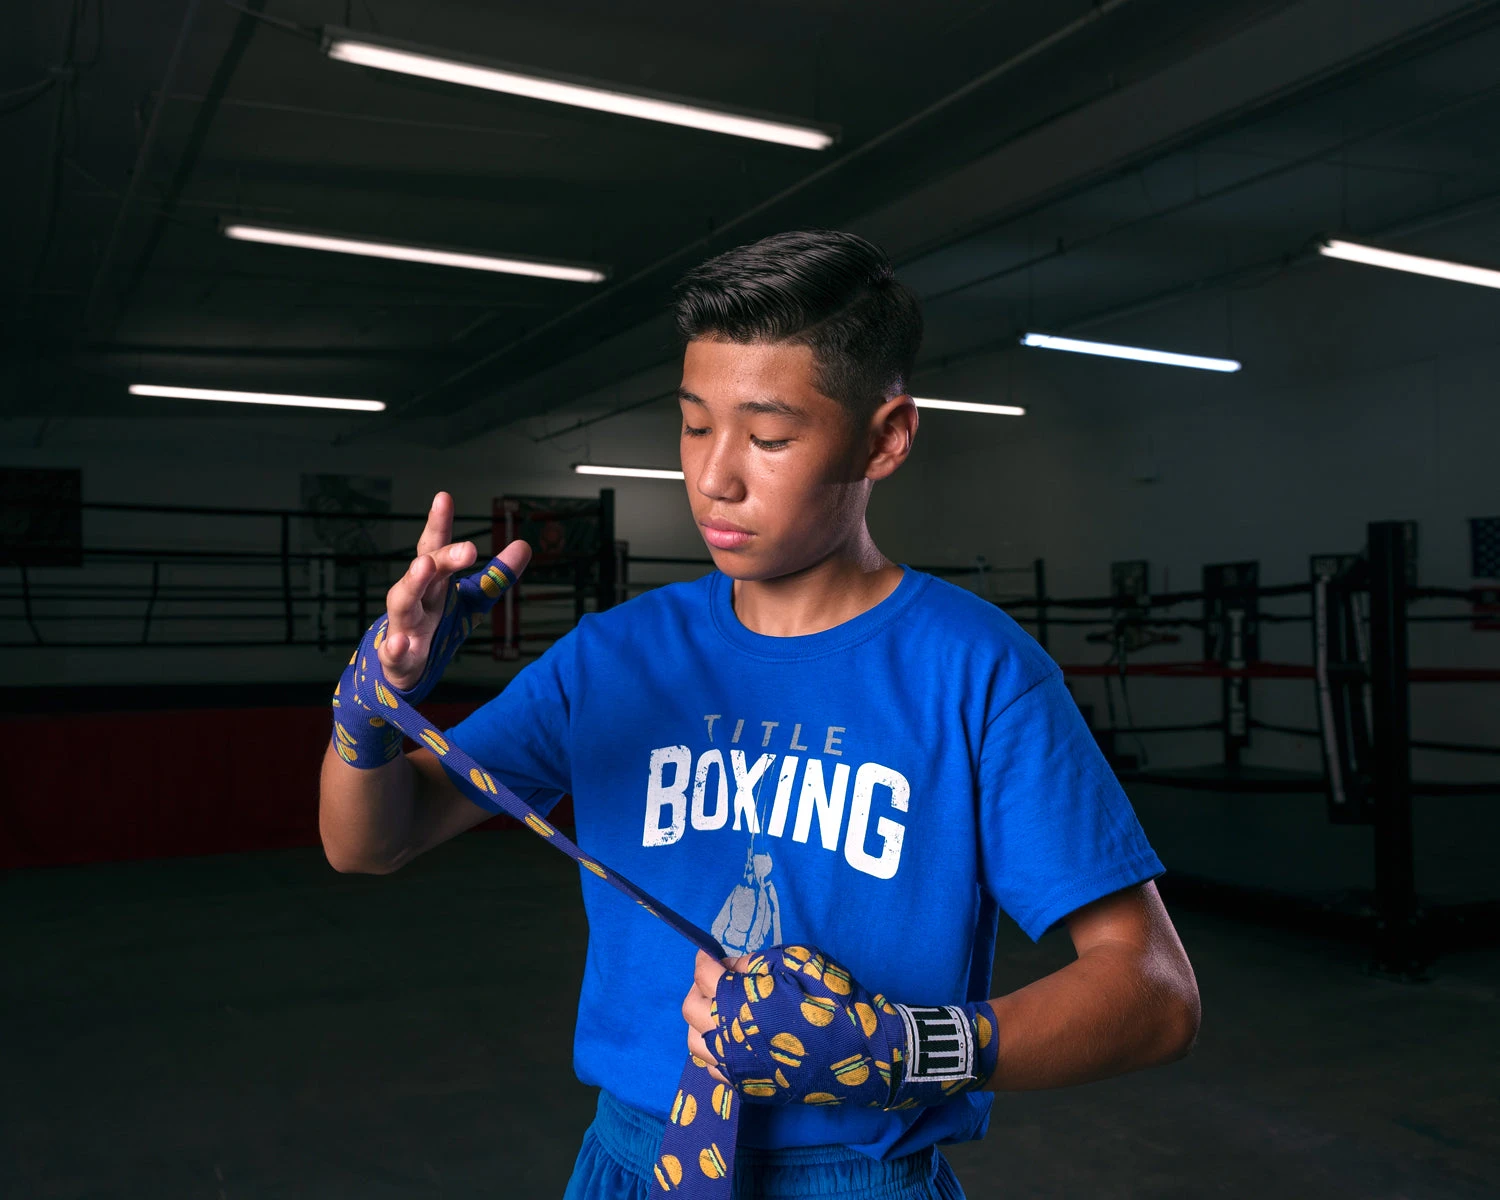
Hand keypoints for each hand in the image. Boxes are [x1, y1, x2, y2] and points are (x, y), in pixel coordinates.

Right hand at [379, 491, 530, 689]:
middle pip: (424, 571)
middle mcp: (417, 597)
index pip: (435, 548)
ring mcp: (404, 625)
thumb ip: (496, 576)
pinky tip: (399, 643)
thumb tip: (524, 545)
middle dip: (441, 557)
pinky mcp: (398, 657)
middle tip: (466, 548)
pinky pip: (393, 652)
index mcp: (435, 581)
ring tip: (425, 567)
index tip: (444, 497)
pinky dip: (394, 647)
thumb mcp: (473, 600)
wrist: (407, 667)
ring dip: (412, 584)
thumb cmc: (438, 625)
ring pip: (402, 601)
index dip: (439, 523)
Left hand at [682, 943, 998, 1109]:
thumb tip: (731, 967)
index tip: (709, 953)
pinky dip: (713, 1051)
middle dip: (699, 988)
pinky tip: (731, 1038)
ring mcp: (737, 1066)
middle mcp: (730, 1036)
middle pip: (691, 1008)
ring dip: (701, 1021)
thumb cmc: (834, 1000)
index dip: (705, 959)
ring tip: (721, 1009)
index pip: (706, 976)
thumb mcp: (799, 962)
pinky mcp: (749, 1087)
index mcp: (741, 1001)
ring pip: (696, 1043)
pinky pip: (713, 1069)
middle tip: (718, 978)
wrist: (864, 1053)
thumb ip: (758, 962)